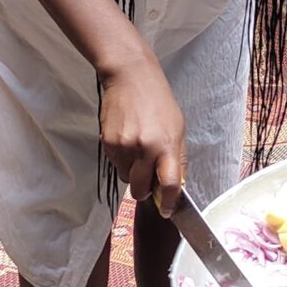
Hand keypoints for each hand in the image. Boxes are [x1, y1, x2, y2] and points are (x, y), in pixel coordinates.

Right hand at [98, 53, 186, 209]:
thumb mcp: (178, 127)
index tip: (167, 210)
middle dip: (144, 192)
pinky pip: (115, 164)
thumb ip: (177, 156)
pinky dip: (122, 160)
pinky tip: (127, 140)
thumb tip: (176, 183)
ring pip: (126, 178)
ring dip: (132, 173)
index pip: (169, 184)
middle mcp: (144, 149)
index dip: (168, 203)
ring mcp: (123, 146)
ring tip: (137, 149)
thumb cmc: (158, 101)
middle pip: (139, 190)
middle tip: (148, 181)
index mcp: (166, 145)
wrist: (130, 77)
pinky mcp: (108, 142)